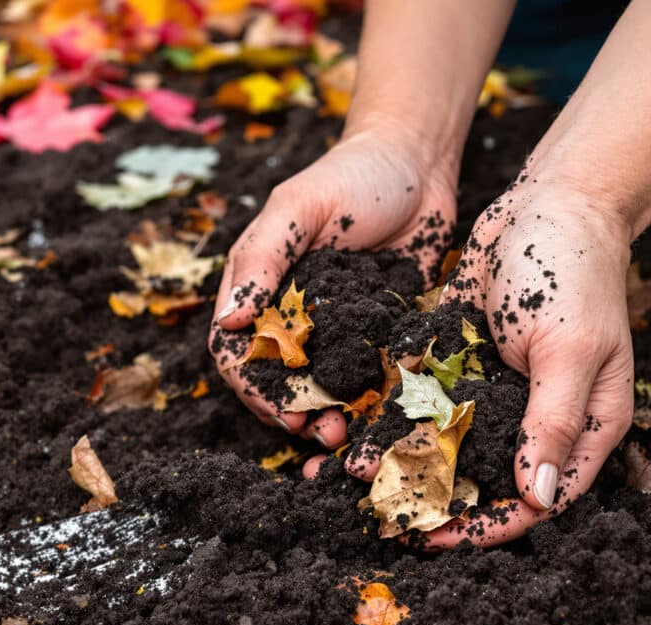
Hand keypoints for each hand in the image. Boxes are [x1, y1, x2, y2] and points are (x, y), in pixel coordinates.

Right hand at [209, 122, 458, 446]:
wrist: (420, 164)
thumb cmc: (350, 177)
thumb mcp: (298, 208)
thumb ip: (262, 259)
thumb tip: (230, 321)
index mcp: (262, 287)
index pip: (237, 350)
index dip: (251, 385)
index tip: (279, 408)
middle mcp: (295, 314)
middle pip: (277, 380)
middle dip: (291, 411)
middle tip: (317, 432)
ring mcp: (338, 328)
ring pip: (322, 387)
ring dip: (328, 416)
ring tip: (344, 435)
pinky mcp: (380, 332)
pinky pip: (370, 375)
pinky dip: (369, 401)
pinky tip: (380, 416)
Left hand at [395, 182, 634, 548]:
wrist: (545, 201)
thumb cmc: (574, 272)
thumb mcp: (570, 349)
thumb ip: (552, 421)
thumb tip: (537, 497)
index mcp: (584, 422)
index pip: (541, 496)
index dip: (493, 524)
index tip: (442, 538)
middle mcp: (537, 414)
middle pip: (489, 476)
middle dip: (441, 501)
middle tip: (390, 521)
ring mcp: (497, 388)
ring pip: (451, 443)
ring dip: (409, 465)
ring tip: (359, 484)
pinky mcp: (461, 359)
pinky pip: (427, 399)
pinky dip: (395, 418)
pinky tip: (356, 434)